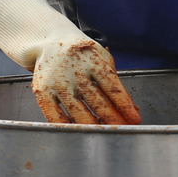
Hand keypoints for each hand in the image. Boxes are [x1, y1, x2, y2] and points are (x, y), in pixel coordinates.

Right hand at [0, 0, 141, 125]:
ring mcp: (57, 82)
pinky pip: (54, 114)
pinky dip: (67, 126)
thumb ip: (113, 80)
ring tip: (105, 135)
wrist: (49, 41)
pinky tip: (78, 133)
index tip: (135, 119)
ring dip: (93, 126)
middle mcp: (76, 71)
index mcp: (94, 61)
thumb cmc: (82, 54)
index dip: (125, 106)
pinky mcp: (42, 91)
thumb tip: (130, 107)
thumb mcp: (101, 58)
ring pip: (78, 111)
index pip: (114, 87)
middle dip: (113, 119)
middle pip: (97, 101)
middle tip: (123, 131)